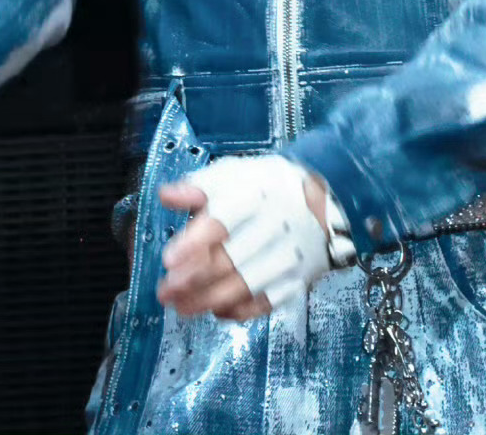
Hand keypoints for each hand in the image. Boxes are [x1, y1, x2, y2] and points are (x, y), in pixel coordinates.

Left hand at [156, 171, 328, 322]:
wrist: (320, 201)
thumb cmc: (265, 188)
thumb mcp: (233, 174)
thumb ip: (198, 186)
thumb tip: (166, 196)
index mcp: (256, 193)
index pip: (223, 220)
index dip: (194, 242)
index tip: (168, 260)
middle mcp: (276, 224)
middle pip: (231, 258)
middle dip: (194, 279)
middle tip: (165, 291)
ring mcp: (290, 254)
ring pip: (246, 285)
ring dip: (209, 300)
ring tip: (181, 307)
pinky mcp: (298, 278)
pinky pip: (266, 302)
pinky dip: (239, 311)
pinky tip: (216, 310)